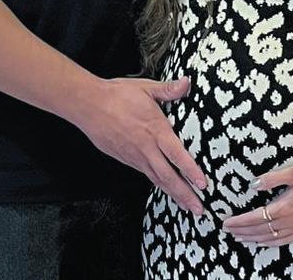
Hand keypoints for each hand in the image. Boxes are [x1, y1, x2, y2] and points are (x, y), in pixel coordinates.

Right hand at [76, 76, 206, 215]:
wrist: (88, 105)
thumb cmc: (117, 95)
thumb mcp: (146, 87)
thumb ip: (168, 89)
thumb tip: (187, 82)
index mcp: (155, 129)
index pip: (176, 155)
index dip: (191, 171)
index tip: (203, 185)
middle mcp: (146, 147)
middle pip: (168, 176)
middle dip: (185, 194)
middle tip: (200, 210)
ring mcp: (134, 155)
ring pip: (156, 179)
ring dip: (173, 194)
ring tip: (186, 206)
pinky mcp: (125, 158)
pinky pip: (145, 174)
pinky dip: (157, 184)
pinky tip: (164, 187)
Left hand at [222, 161, 292, 245]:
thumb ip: (272, 178)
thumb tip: (253, 184)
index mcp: (285, 207)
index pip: (256, 218)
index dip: (240, 221)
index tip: (226, 223)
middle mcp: (291, 221)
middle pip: (261, 230)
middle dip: (243, 231)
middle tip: (227, 231)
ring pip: (271, 238)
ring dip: (254, 239)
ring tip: (240, 239)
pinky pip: (285, 241)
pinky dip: (271, 243)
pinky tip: (264, 243)